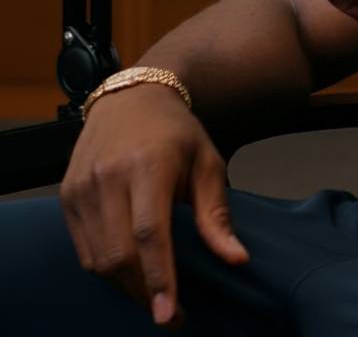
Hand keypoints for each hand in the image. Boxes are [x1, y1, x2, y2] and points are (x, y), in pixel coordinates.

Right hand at [60, 85, 248, 326]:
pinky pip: (83, 249)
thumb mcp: (208, 164)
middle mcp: (109, 176)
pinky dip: (106, 268)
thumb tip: (237, 259)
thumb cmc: (178, 133)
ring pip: (97, 258)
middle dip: (145, 292)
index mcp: (149, 165)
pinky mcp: (67, 195)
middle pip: (119, 253)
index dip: (159, 278)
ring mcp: (82, 186)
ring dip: (126, 285)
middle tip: (171, 313)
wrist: (134, 96)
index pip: (150, 234)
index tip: (171, 314)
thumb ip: (216, 215)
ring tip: (154, 293)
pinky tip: (130, 270)